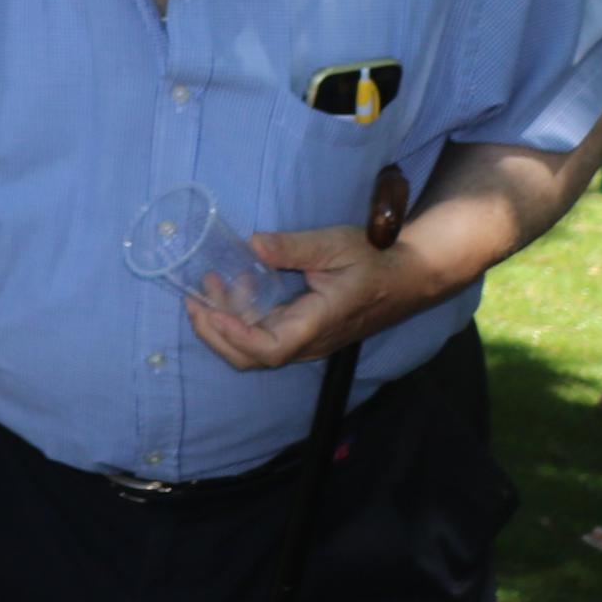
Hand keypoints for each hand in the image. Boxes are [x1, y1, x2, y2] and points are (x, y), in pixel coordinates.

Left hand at [188, 218, 450, 371]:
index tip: (211, 311)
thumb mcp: (336, 245)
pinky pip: (265, 335)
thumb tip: (254, 245)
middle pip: (253, 357)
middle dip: (216, 333)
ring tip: (207, 286)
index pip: (270, 349)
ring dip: (225, 323)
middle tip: (193, 299)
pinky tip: (233, 287)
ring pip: (255, 349)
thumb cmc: (376, 259)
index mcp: (318, 323)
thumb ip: (295, 247)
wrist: (409, 276)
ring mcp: (306, 340)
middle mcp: (309, 341)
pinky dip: (241, 317)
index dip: (236, 337)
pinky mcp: (303, 332)